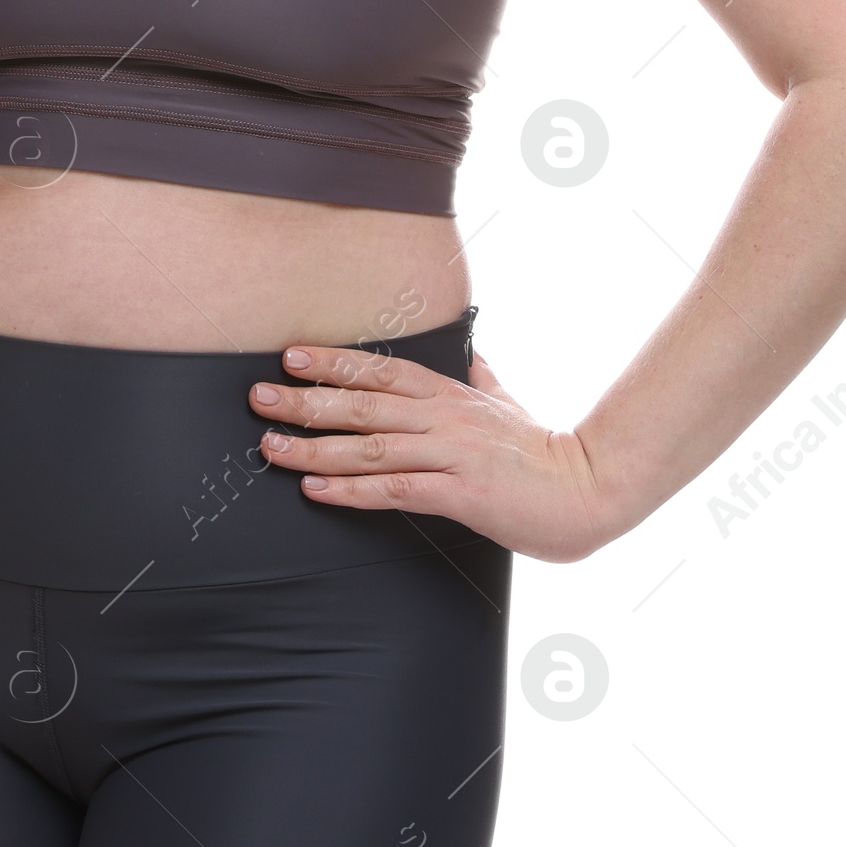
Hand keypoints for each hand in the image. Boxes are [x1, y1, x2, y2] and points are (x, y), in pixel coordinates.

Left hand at [248, 342, 608, 563]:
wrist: (587, 490)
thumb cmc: (542, 451)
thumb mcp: (507, 402)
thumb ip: (481, 378)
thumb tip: (470, 353)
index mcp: (451, 395)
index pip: (383, 370)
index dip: (335, 362)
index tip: (292, 355)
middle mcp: (445, 418)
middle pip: (365, 403)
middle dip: (307, 399)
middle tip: (258, 396)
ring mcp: (452, 454)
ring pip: (372, 445)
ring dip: (315, 444)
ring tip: (270, 445)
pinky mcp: (460, 493)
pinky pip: (395, 490)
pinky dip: (351, 489)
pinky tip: (316, 488)